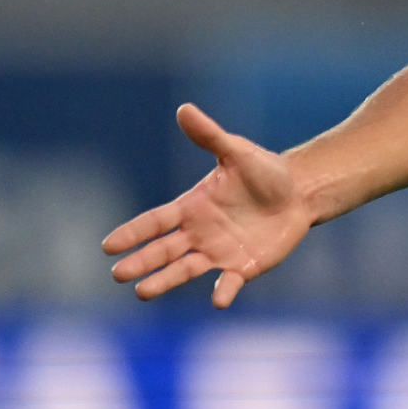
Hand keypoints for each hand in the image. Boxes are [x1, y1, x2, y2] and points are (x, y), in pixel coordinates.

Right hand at [102, 104, 312, 308]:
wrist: (299, 193)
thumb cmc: (264, 172)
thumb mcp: (236, 152)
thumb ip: (209, 136)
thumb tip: (184, 109)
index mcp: (191, 207)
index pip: (154, 222)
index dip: (132, 233)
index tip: (108, 246)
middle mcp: (198, 233)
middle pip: (163, 250)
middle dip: (141, 262)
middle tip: (118, 273)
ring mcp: (218, 252)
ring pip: (184, 270)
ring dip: (164, 281)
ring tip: (142, 293)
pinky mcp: (242, 266)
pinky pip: (228, 282)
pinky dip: (222, 292)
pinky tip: (218, 300)